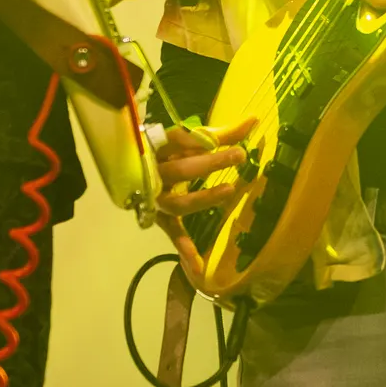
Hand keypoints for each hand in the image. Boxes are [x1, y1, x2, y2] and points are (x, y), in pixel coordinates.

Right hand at [154, 117, 255, 283]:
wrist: (130, 171)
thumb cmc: (170, 152)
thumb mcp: (192, 141)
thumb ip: (223, 133)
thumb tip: (254, 119)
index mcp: (161, 148)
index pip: (178, 140)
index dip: (197, 139)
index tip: (221, 138)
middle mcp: (156, 173)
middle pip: (182, 170)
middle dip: (210, 163)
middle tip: (239, 155)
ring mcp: (157, 198)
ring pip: (178, 202)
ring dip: (203, 198)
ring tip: (229, 190)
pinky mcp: (161, 219)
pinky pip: (173, 234)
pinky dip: (185, 250)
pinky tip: (198, 267)